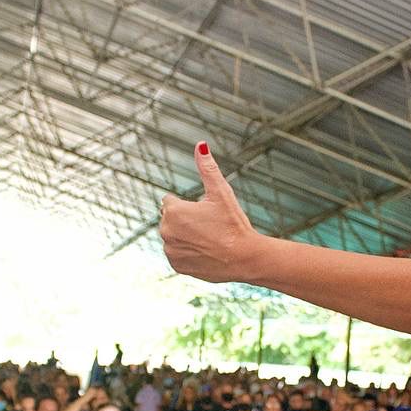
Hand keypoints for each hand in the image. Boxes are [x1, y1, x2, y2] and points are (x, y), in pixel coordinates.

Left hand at [160, 144, 260, 282]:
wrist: (244, 258)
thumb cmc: (233, 223)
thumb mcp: (221, 192)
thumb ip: (207, 168)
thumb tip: (200, 144)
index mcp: (173, 211)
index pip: (171, 202)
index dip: (190, 206)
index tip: (206, 214)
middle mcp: (166, 231)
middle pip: (171, 220)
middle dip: (186, 221)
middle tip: (210, 228)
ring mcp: (170, 250)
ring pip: (174, 237)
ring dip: (186, 237)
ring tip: (209, 240)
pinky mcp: (176, 266)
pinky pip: (177, 254)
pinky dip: (188, 253)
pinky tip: (205, 252)